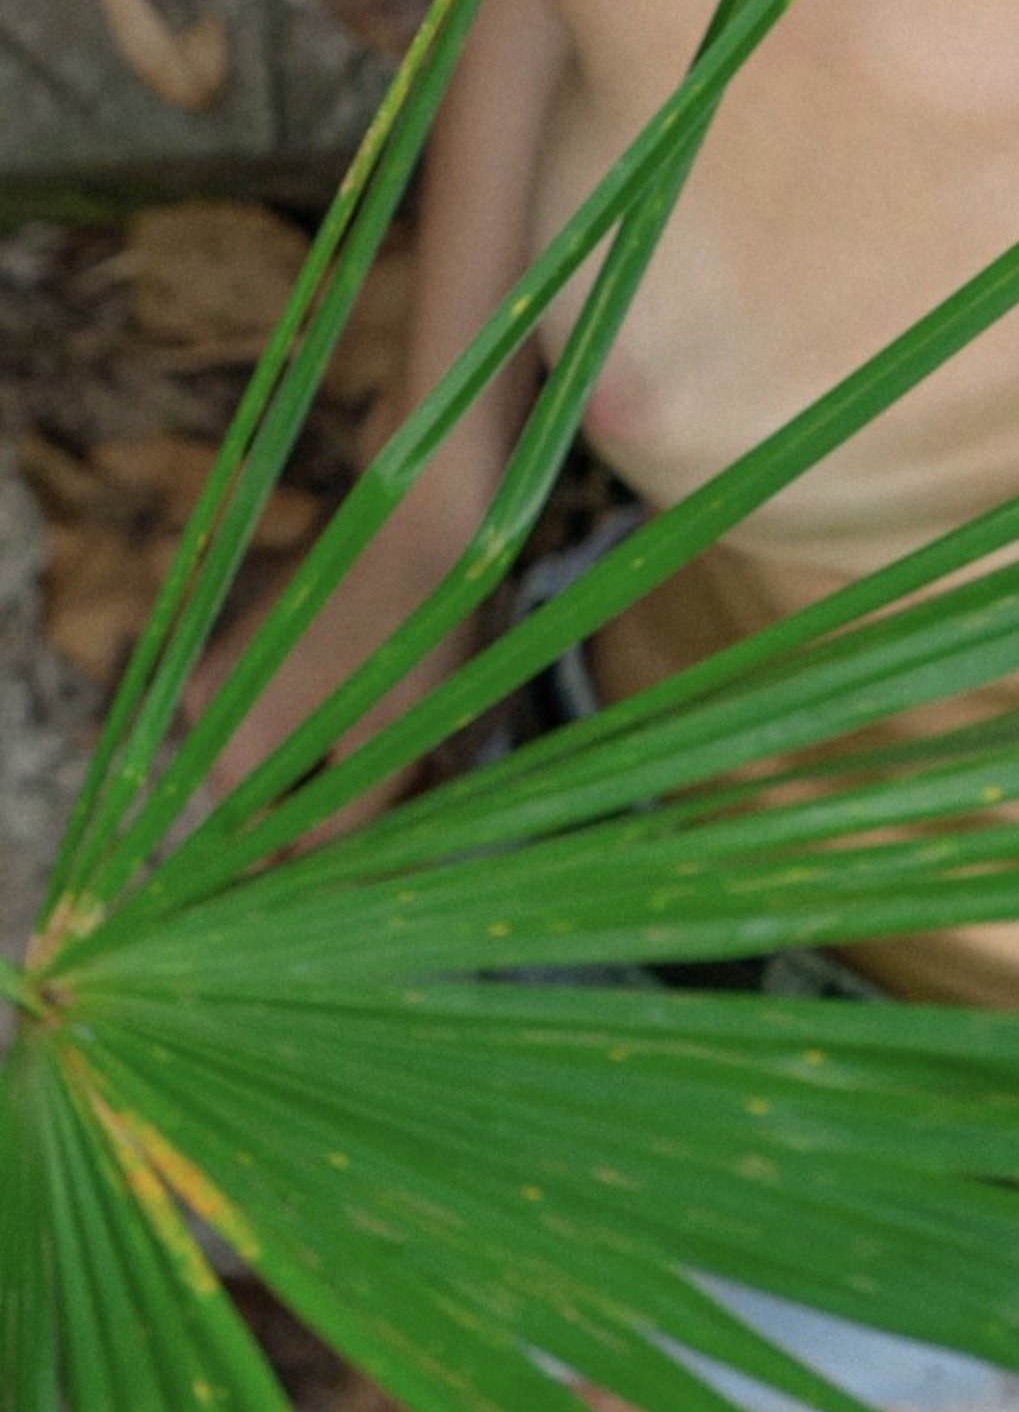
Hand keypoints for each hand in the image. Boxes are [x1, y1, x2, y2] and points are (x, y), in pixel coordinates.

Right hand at [182, 521, 471, 845]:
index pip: (251, 855)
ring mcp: (227, 671)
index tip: (372, 873)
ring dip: (341, 771)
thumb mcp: (388, 745)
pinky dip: (335, 729)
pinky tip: (391, 708)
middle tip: (407, 794)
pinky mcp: (255, 644)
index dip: (313, 874)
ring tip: (409, 744)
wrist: (418, 508)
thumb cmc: (411, 629)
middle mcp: (207, 709)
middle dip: (333, 815)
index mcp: (228, 742)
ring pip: (281, 762)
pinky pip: (286, 718)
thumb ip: (345, 829)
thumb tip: (323, 903)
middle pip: (264, 807)